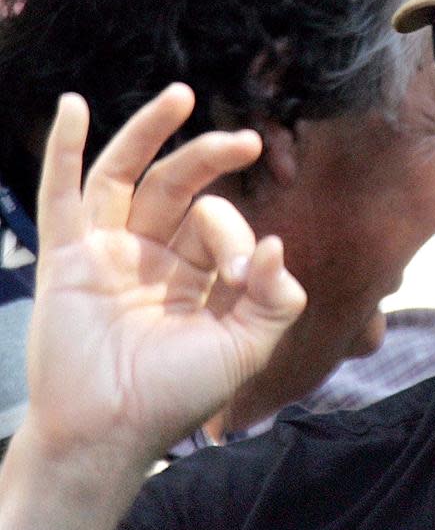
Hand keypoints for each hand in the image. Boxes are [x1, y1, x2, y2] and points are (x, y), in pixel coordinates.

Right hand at [26, 83, 305, 462]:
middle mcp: (152, 256)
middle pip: (178, 187)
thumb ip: (276, 299)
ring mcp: (108, 252)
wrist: (112, 434)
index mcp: (195, 274)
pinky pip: (63, 195)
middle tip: (248, 139)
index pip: (219, 224)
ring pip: (126, 177)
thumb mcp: (246, 347)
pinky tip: (73, 107)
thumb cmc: (177, 396)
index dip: (238, 236)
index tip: (244, 272)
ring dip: (149, 132)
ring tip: (181, 95)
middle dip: (211, 160)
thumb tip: (276, 243)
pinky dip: (62, 150)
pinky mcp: (67, 258)